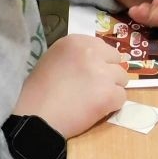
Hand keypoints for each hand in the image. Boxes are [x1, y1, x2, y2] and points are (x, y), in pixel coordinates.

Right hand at [14, 34, 128, 137]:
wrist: (35, 117)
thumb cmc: (38, 92)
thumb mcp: (53, 60)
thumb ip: (75, 56)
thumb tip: (94, 62)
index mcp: (75, 41)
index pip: (102, 47)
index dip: (100, 61)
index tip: (91, 74)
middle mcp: (91, 52)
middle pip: (116, 60)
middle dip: (109, 73)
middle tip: (94, 88)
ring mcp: (102, 72)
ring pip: (122, 78)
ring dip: (111, 89)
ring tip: (94, 100)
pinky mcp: (108, 93)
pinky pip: (121, 97)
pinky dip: (112, 105)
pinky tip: (96, 110)